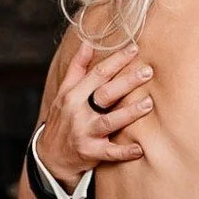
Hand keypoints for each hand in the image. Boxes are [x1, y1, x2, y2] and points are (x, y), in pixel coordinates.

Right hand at [38, 40, 153, 189]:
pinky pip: (110, 153)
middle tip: (148, 71)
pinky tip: (140, 148)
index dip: (116, 60)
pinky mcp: (90, 153)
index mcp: (73, 95)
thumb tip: (88, 42)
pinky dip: (125, 151)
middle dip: (127, 81)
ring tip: (149, 103)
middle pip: (105, 93)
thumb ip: (77, 68)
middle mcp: (78, 112)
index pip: (97, 74)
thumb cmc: (63, 118)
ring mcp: (84, 133)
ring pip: (110, 121)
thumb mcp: (64, 93)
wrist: (49, 156)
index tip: (134, 49)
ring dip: (130, 113)